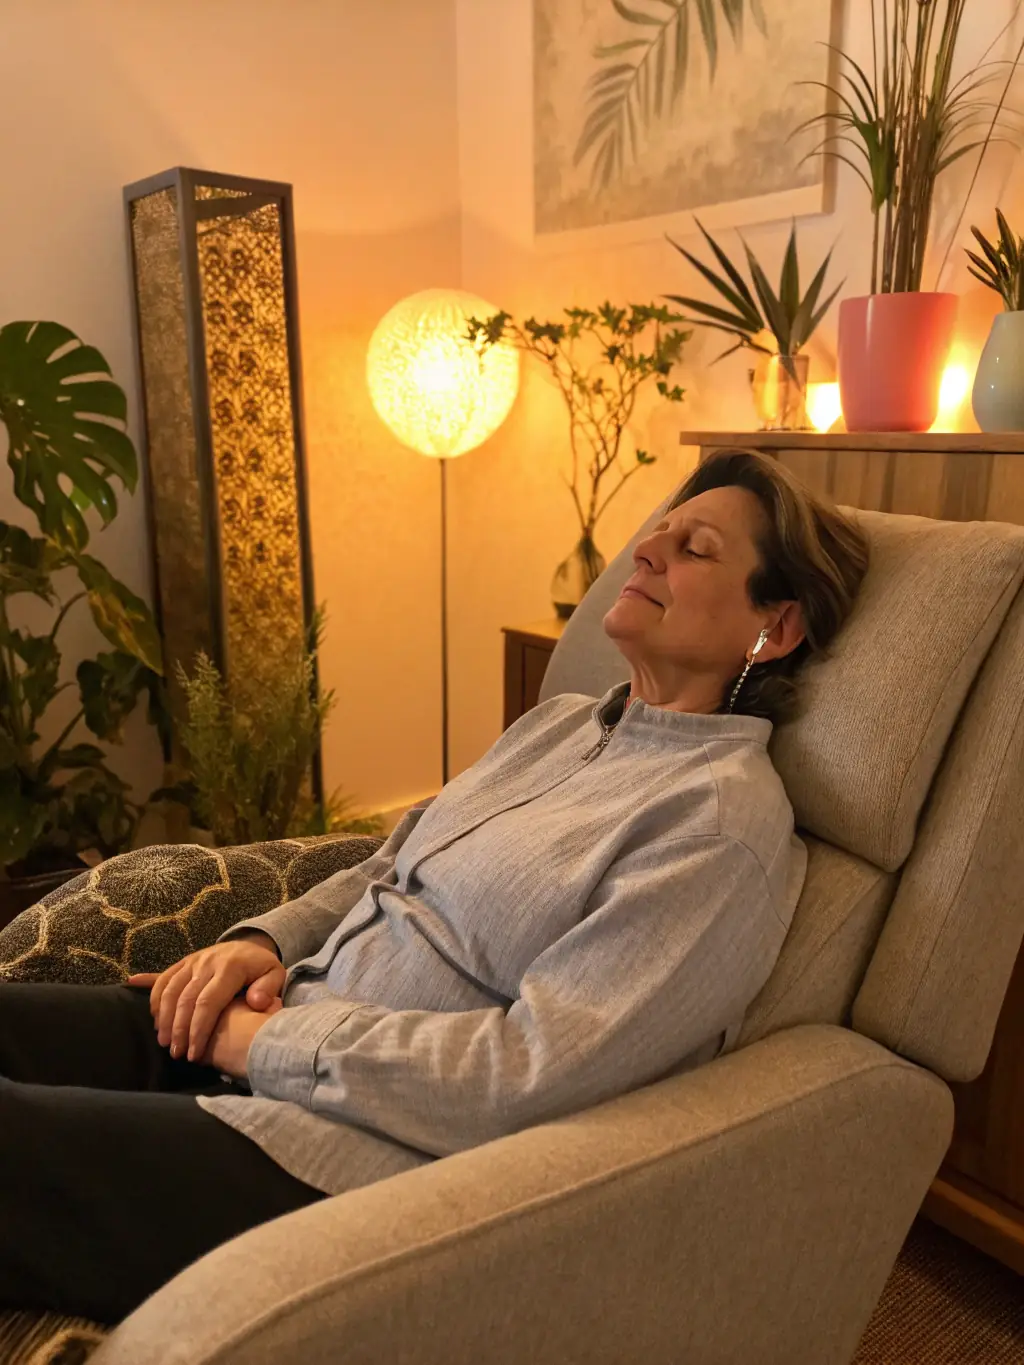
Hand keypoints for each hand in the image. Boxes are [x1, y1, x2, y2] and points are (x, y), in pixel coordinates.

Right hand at [127, 934, 284, 1062]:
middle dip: (179, 1030)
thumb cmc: (261, 968)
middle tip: (177, 1054)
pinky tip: (153, 1018)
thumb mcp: (275, 974)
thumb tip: (257, 1003)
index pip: (209, 1002)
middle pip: (185, 999)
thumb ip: (269, 989)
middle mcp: (207, 962)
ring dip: (163, 1018)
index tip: (195, 1054)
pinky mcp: (183, 962)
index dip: (199, 1030)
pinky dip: (154, 998)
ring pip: (169, 990)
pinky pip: (163, 978)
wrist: (248, 945)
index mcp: (230, 967)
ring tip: (165, 1043)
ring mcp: (193, 961)